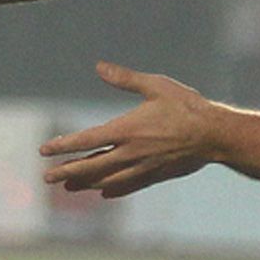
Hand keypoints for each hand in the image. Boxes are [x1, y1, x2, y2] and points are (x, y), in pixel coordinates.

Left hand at [41, 62, 217, 197]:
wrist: (216, 135)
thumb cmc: (186, 106)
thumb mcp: (155, 86)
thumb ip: (125, 79)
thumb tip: (99, 67)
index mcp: (127, 130)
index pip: (86, 140)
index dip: (63, 146)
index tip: (44, 150)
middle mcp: (131, 152)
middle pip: (91, 166)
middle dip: (67, 172)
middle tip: (46, 178)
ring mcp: (143, 167)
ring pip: (107, 179)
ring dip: (85, 183)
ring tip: (69, 186)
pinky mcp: (156, 175)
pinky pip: (129, 185)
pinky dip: (114, 189)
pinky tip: (104, 192)